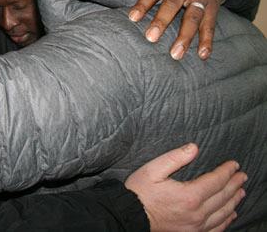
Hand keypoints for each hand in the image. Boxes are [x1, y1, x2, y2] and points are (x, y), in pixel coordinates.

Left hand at [120, 0, 224, 59]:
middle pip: (173, 4)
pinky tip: (203, 54)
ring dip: (185, 36)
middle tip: (151, 38)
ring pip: (193, 17)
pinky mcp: (213, 8)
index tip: (133, 18)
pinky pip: (210, 25)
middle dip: (162, 21)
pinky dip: (207, 40)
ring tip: (175, 54)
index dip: (143, 3)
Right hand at [125, 143, 246, 231]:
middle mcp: (197, 213)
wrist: (129, 215)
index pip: (216, 181)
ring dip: (234, 201)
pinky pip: (216, 228)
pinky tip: (230, 214)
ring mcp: (196, 226)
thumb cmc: (139, 191)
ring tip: (241, 191)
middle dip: (234, 184)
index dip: (227, 171)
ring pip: (223, 213)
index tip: (234, 164)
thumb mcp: (153, 169)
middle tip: (242, 176)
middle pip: (222, 196)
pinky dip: (226, 220)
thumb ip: (174, 158)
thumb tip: (193, 148)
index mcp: (189, 195)